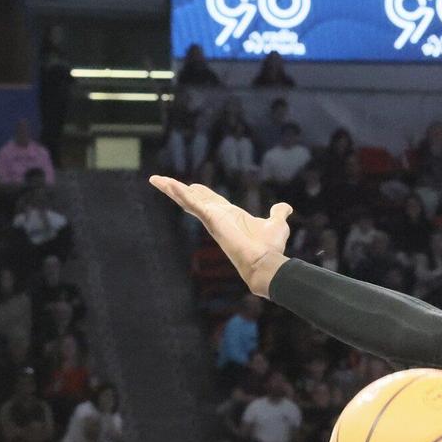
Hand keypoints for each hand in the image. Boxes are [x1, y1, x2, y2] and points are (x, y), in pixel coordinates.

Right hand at [148, 176, 291, 294]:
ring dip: (171, 189)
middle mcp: (217, 217)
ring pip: (187, 200)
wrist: (265, 262)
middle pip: (194, 199)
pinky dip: (180, 193)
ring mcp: (212, 218)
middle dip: (178, 190)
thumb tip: (285, 207)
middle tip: (162, 180)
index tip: (192, 185)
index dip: (201, 193)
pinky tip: (169, 184)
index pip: (211, 201)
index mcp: (230, 216)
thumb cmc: (270, 247)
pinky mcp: (211, 219)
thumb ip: (278, 214)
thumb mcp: (277, 224)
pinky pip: (192, 203)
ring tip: (156, 179)